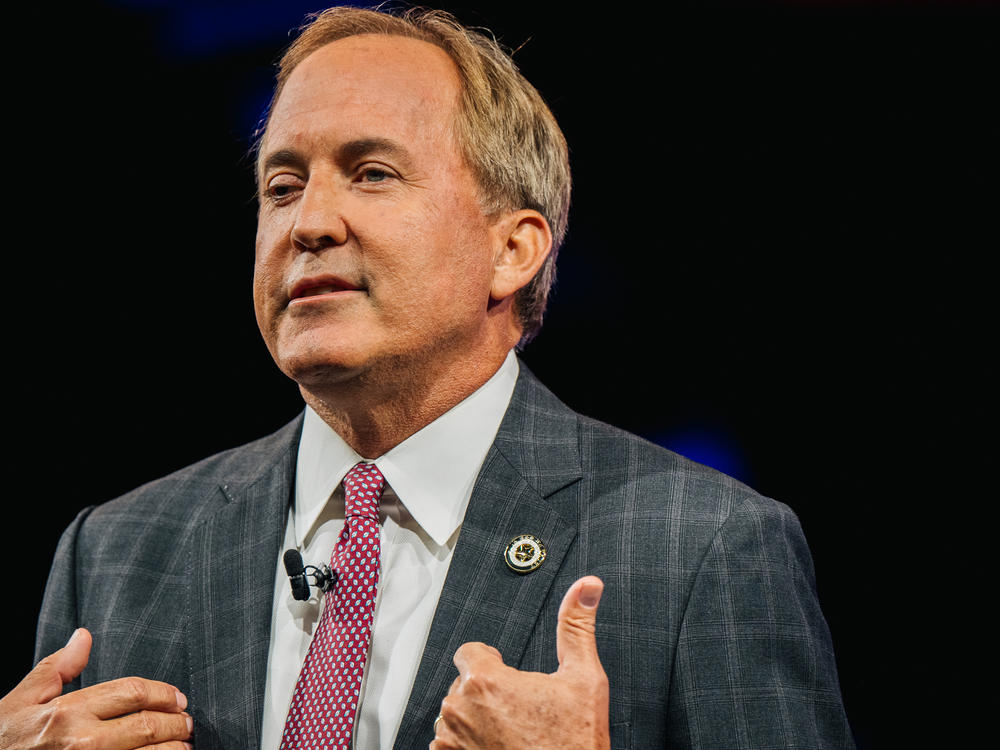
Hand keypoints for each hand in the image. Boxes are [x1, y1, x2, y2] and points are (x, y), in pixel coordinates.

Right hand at [0, 628, 192, 748]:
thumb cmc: (3, 738)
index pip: (133, 693)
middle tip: (188, 723)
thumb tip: (83, 637)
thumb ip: (56, 668)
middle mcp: (81, 743)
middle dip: (176, 723)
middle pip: (147, 727)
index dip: (164, 693)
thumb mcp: (22, 700)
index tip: (179, 698)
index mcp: (68, 712)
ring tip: (184, 747)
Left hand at [431, 575, 609, 749]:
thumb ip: (577, 626)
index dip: (491, 660)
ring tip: (512, 735)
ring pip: (456, 716)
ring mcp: (449, 742)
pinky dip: (469, 747)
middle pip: (464, 685)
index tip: (508, 677)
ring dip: (476, 721)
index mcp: (485, 681)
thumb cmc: (575, 744)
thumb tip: (587, 586)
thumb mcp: (585, 680)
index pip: (470, 651)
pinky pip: (450, 745)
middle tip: (520, 712)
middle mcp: (458, 710)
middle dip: (487, 693)